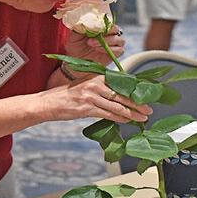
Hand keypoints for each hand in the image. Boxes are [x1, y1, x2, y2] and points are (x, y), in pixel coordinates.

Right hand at [36, 75, 152, 123]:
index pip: (120, 84)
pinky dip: (119, 118)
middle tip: (149, 110)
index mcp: (96, 76)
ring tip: (142, 118)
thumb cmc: (66, 96)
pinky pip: (107, 113)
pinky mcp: (87, 107)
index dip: (134, 91)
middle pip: (122, 94)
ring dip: (132, 113)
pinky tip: (126, 121)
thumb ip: (100, 89)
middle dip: (138, 104)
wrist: (48, 103)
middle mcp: (95, 84)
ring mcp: (91, 95)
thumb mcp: (84, 86)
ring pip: (117, 105)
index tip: (145, 97)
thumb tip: (117, 97)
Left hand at [63, 27, 124, 70]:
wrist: (77, 62)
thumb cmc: (76, 48)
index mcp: (101, 27)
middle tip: (91, 38)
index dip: (102, 23)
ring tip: (92, 45)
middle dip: (106, 32)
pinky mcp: (116, 54)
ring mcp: (114, 44)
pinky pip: (120, 50)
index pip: (108, 21)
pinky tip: (99, 50)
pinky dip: (111, 50)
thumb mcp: (74, 37)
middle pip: (116, 29)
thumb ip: (79, 29)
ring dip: (107, 41)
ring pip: (119, 39)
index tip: (92, 27)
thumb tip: (84, 22)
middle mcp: (109, 34)